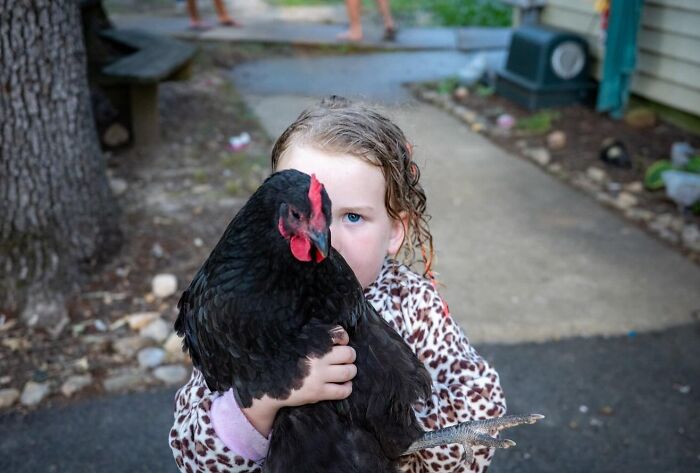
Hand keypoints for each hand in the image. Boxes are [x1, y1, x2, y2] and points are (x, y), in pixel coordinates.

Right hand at [241, 326, 355, 435]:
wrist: (267, 386)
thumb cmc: (283, 362)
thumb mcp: (295, 344)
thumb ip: (312, 338)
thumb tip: (334, 337)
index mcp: (311, 342)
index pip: (338, 333)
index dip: (343, 338)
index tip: (341, 343)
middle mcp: (317, 358)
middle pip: (349, 353)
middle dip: (350, 356)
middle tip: (345, 359)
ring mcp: (318, 376)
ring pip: (349, 371)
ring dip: (351, 371)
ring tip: (346, 372)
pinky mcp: (317, 393)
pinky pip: (343, 391)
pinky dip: (347, 388)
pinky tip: (343, 386)